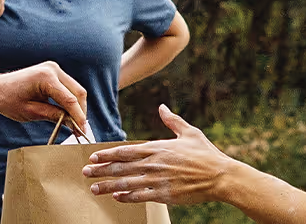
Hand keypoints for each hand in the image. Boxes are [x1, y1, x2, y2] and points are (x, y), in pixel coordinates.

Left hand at [0, 60, 88, 129]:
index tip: (83, 131)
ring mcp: (53, 68)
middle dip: (81, 112)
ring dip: (77, 106)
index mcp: (46, 77)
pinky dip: (70, 101)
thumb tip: (73, 123)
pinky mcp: (52, 72)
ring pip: (75, 89)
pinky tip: (69, 115)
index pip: (69, 99)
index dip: (78, 116)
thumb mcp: (31, 112)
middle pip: (78, 92)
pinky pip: (68, 87)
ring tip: (75, 125)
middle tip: (80, 131)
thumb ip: (54, 116)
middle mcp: (52, 69)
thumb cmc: (8, 100)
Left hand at [82, 104, 237, 205]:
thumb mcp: (189, 132)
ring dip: (108, 186)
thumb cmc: (206, 154)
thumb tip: (162, 108)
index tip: (94, 156)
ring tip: (94, 188)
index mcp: (157, 147)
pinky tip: (116, 197)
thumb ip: (172, 121)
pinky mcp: (165, 195)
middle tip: (85, 172)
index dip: (107, 154)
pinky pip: (141, 196)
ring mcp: (158, 180)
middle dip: (101, 169)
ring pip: (126, 183)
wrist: (221, 176)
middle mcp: (154, 163)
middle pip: (121, 167)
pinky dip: (127, 197)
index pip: (125, 151)